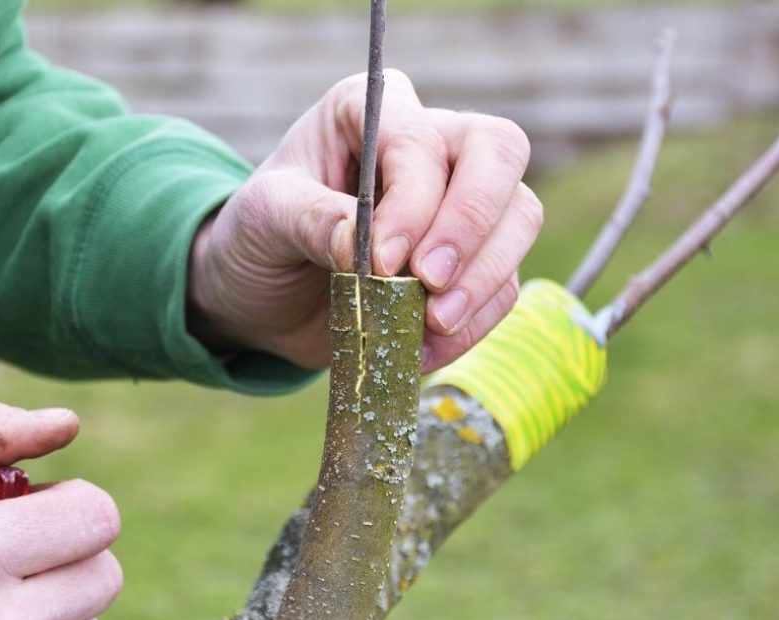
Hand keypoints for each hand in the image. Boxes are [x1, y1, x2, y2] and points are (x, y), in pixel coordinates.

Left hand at [189, 70, 542, 372]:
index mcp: (373, 112)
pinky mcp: (473, 261)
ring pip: (519, 217)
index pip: (423, 140)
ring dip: (483, 280)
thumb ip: (310, 220)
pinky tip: (424, 348)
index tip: (380, 263)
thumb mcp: (262, 219)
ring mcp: (461, 201)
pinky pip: (504, 284)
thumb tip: (365, 247)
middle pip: (500, 154)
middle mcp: (431, 142)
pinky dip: (473, 323)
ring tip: (430, 325)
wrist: (264, 296)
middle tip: (429, 286)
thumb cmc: (258, 237)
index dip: (415, 203)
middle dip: (471, 226)